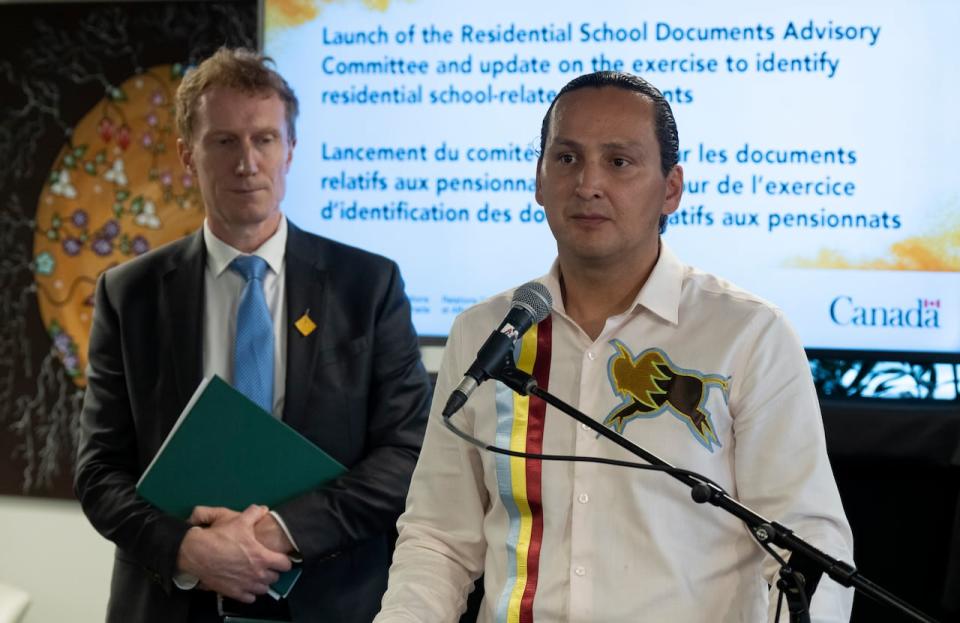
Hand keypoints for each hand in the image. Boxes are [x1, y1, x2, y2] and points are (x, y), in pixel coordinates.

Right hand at [176, 504, 292, 602]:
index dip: (283, 560)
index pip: (285, 565)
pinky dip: (250, 592)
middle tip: (266, 564)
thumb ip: (254, 513)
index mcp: (262, 557)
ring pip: (263, 589)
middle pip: (275, 578)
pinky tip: (245, 584)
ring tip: (256, 574)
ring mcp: (245, 585)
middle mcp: (256, 574)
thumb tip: (263, 509)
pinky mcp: (233, 593)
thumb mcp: (239, 520)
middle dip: (272, 571)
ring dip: (262, 583)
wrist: (196, 553)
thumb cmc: (220, 537)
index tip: (279, 556)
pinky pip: (250, 598)